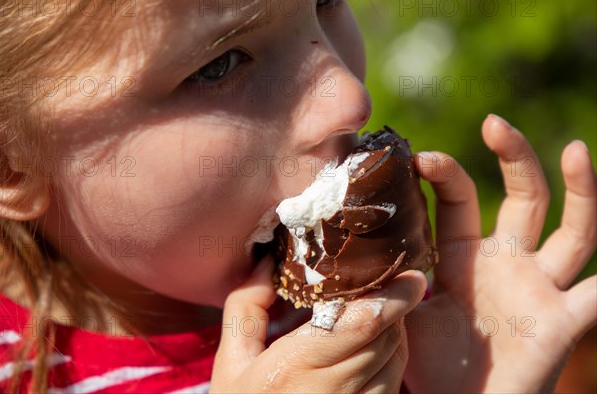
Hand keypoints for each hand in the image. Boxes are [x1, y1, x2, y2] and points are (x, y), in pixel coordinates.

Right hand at [210, 257, 426, 392]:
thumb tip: (269, 262)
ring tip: (384, 314)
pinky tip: (376, 347)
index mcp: (295, 366)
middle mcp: (331, 391)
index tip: (412, 276)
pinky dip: (393, 360)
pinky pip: (392, 387)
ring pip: (396, 363)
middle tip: (394, 285)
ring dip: (397, 333)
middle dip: (395, 308)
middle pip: (386, 339)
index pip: (361, 324)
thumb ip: (247, 307)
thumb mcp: (232, 360)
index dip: (394, 297)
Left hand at [405, 114, 595, 392]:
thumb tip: (346, 251)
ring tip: (576, 149)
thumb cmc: (426, 361)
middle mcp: (506, 263)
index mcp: (463, 256)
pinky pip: (595, 298)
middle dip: (513, 158)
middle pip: (523, 198)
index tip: (421, 156)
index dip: (446, 174)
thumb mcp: (400, 310)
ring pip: (572, 232)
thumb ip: (384, 280)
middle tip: (493, 122)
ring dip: (580, 192)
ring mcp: (537, 289)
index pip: (460, 199)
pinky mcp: (560, 324)